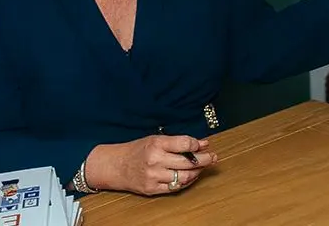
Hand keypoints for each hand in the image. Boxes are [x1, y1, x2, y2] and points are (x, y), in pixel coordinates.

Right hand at [88, 134, 214, 195]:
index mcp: (156, 144)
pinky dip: (187, 182)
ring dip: (198, 172)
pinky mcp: (152, 189)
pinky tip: (191, 176)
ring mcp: (154, 176)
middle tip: (213, 157)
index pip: (185, 143)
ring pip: (184, 177)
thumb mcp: (156, 140)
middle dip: (205, 160)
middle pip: (188, 162)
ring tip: (203, 167)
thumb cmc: (137, 150)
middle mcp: (155, 160)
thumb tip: (203, 143)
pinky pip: (176, 187)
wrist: (115, 166)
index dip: (198, 144)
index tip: (204, 144)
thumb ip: (179, 142)